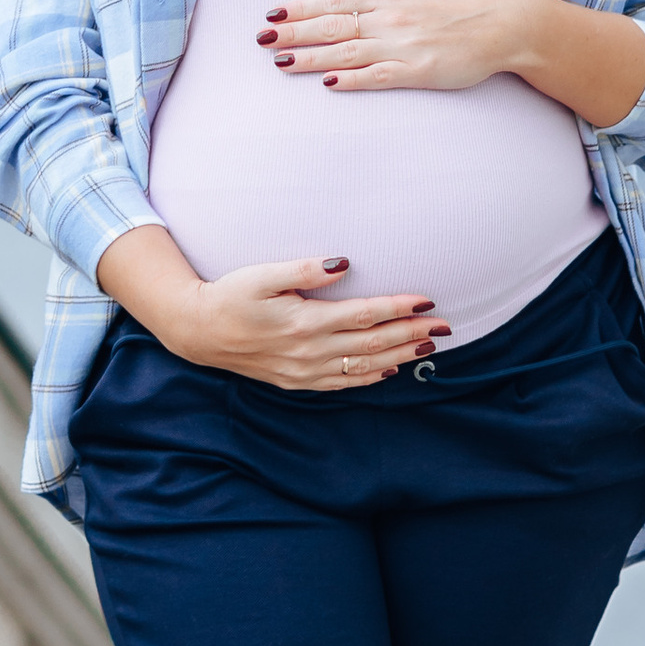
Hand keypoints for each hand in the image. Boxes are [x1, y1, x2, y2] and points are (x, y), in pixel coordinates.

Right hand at [95, 226, 448, 389]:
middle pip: (373, 343)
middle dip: (412, 334)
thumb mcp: (263, 273)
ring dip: (399, 356)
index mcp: (305, 321)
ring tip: (429, 346)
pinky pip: (343, 383)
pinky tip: (389, 370)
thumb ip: (306, 269)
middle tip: (445, 326)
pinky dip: (370, 377)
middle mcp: (310, 351)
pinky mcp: (297, 381)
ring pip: (364, 366)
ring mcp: (305, 371)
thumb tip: (344, 263)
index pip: (365, 315)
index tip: (427, 300)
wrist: (199, 331)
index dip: (399, 308)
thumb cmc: (231, 295)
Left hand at [256, 0, 519, 95]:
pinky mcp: (418, 71)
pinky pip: (377, 77)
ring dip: (311, 58)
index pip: (334, 2)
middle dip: (293, 34)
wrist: (507, 24)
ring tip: (280, 63)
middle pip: (331, 28)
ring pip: (347, 54)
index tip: (273, 14)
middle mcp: (390, 20)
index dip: (301, 8)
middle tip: (260, 41)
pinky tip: (327, 83)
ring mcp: (403, 47)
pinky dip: (351, 79)